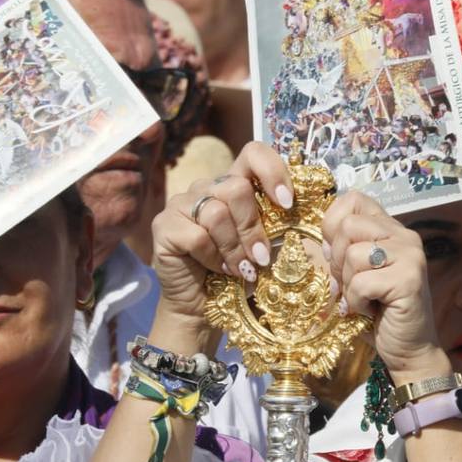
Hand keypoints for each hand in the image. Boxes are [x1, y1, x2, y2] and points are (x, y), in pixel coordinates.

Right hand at [151, 142, 292, 331]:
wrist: (203, 307)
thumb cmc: (238, 274)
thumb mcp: (264, 246)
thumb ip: (276, 224)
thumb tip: (297, 211)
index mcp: (232, 185)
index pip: (253, 154)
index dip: (273, 171)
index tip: (287, 203)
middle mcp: (205, 188)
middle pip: (236, 188)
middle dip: (253, 227)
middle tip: (260, 257)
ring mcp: (181, 204)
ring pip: (216, 213)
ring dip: (234, 248)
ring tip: (240, 270)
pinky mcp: (164, 226)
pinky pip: (197, 236)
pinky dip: (214, 258)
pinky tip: (218, 270)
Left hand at [322, 192, 449, 383]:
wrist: (408, 351)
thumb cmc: (377, 314)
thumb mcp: (351, 277)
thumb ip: (337, 254)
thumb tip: (312, 241)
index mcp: (390, 229)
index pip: (353, 199)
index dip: (333, 225)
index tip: (337, 256)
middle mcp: (404, 236)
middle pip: (347, 226)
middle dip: (338, 261)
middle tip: (352, 285)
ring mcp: (410, 256)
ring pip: (353, 255)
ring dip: (348, 285)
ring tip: (364, 299)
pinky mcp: (409, 279)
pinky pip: (361, 282)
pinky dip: (357, 302)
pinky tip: (372, 311)